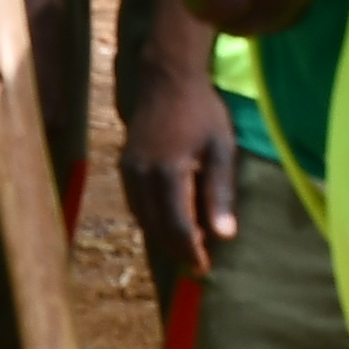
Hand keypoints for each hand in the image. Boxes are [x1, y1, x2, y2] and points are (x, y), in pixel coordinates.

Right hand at [120, 14, 240, 298]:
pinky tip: (170, 221)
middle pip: (156, 228)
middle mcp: (141, 176)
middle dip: (177, 249)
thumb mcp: (221, 149)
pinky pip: (136, 204)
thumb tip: (224, 235)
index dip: (191, 251)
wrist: (166, 79)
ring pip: (143, 218)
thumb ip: (220, 193)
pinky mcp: (124, 167)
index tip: (205, 269)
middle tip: (199, 264)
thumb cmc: (201, 112)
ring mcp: (128, 171)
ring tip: (188, 247)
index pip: (177, 226)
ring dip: (163, 236)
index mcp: (167, 173)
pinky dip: (152, 219)